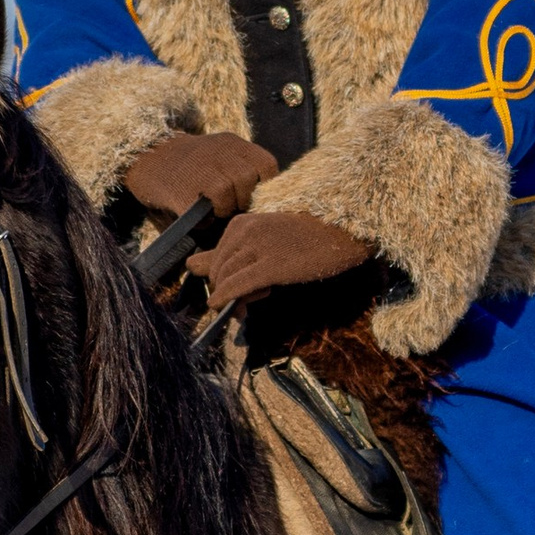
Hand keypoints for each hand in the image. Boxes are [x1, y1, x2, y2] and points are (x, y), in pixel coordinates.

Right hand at [126, 131, 277, 221]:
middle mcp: (218, 152)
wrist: (144, 155)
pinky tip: (196, 217)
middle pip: (249, 182)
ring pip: (229, 197)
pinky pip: (204, 215)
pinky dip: (204, 222)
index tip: (252, 195)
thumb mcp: (219, 155)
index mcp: (231, 143)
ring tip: (213, 211)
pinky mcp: (181, 191)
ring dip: (224, 211)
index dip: (264, 186)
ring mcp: (199, 170)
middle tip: (230, 206)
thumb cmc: (188, 163)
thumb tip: (264, 206)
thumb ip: (241, 170)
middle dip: (243, 200)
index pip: (267, 165)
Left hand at [201, 209, 373, 311]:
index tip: (231, 293)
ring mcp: (257, 247)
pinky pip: (239, 285)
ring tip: (242, 311)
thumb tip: (191, 265)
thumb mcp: (264, 241)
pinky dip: (227, 299)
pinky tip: (223, 308)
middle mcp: (244, 231)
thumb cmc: (308, 237)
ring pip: (226, 279)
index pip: (215, 258)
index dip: (219, 280)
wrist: (342, 230)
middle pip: (218, 270)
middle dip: (222, 292)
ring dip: (229, 300)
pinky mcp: (272, 265)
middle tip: (238, 307)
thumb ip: (228, 253)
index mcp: (241, 224)